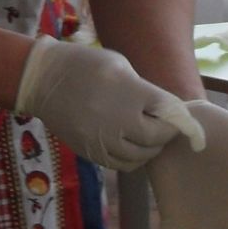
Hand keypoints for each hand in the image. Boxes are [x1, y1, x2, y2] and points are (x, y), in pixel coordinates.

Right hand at [13, 35, 203, 170]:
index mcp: (130, 91)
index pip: (169, 111)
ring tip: (150, 139)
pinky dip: (132, 159)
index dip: (180, 117)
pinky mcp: (89, 151)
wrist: (43, 80)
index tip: (185, 119)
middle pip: (156, 137)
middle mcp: (118, 118)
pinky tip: (132, 148)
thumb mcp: (120, 66)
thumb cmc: (85, 64)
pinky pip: (119, 164)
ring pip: (139, 156)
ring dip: (150, 149)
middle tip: (166, 128)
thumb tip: (164, 109)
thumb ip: (144, 89)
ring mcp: (102, 138)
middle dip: (166, 134)